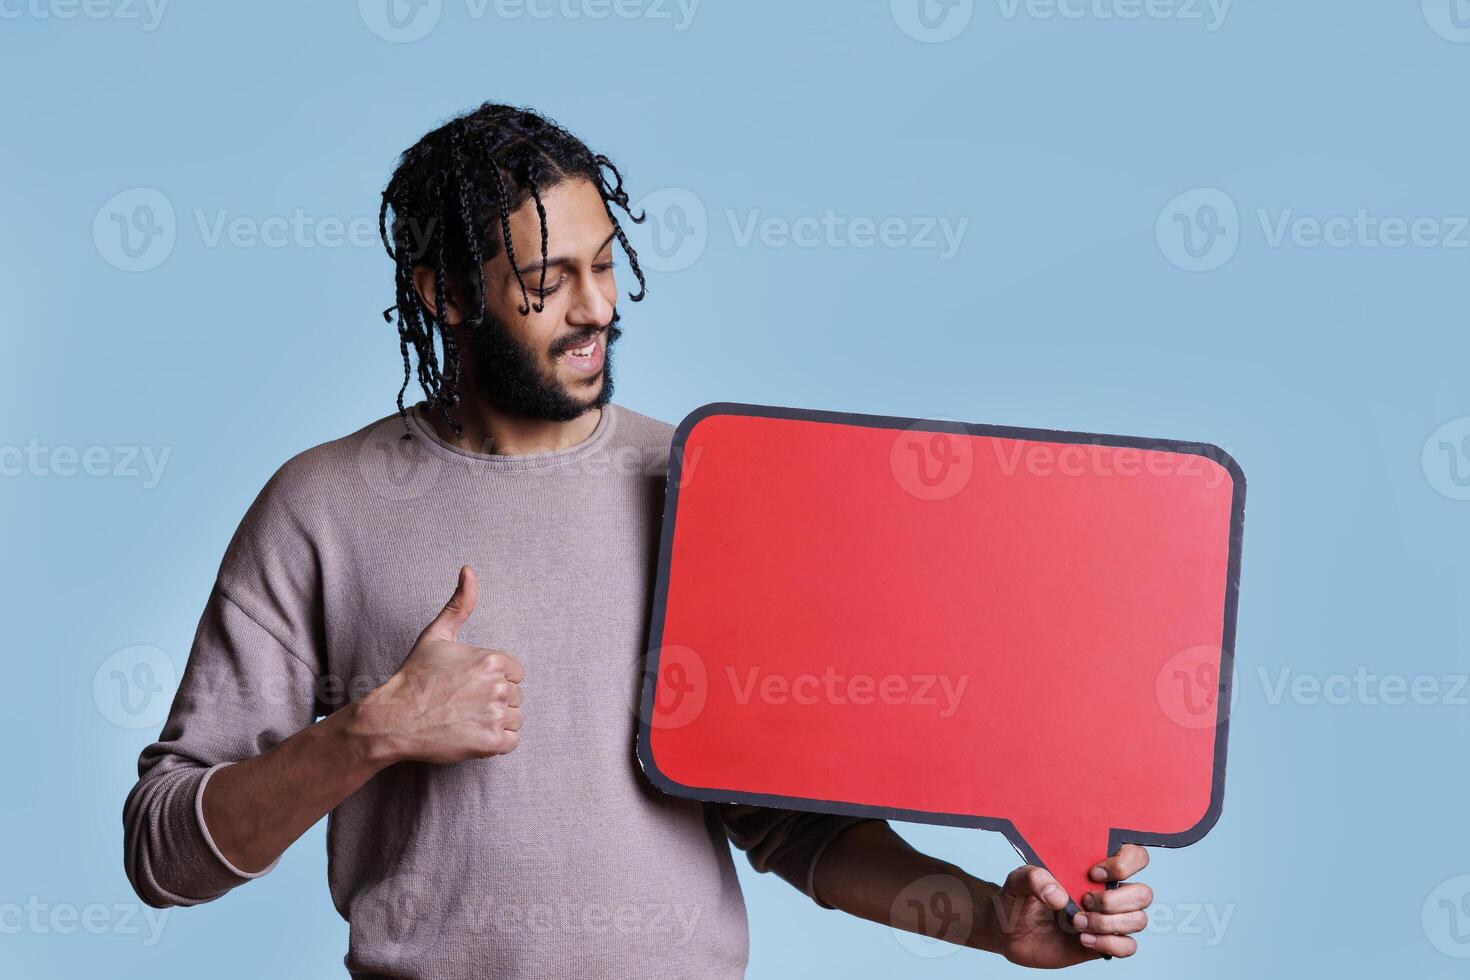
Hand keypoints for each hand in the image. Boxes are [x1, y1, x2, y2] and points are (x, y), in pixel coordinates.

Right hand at [355, 565, 524, 764]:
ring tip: (467, 719)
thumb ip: (459, 603)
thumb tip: (468, 570)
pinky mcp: (490, 743)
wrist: (394, 718)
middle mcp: (497, 686)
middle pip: (515, 695)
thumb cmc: (414, 677)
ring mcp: (495, 716)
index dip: (493, 679)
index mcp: (491, 660)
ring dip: (496, 721)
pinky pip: (511, 742)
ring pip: (516, 718)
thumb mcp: (436, 635)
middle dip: (494, 700)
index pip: (515, 672)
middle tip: (463, 703)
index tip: (469, 685)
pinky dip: (496, 743)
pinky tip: (472, 734)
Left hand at [990, 845, 1152, 966]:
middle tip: (1083, 901)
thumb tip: (1059, 896)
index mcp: (1093, 868)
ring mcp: (1108, 919)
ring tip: (1077, 923)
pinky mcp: (1103, 944)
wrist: (1008, 932)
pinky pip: (1128, 947)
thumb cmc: (1019, 898)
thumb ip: (1034, 877)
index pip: (1134, 856)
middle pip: (1144, 893)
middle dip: (1115, 900)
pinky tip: (1083, 940)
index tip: (1092, 873)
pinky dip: (1109, 944)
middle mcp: (1107, 892)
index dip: (1124, 863)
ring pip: (1139, 920)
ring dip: (1108, 923)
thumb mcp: (1018, 880)